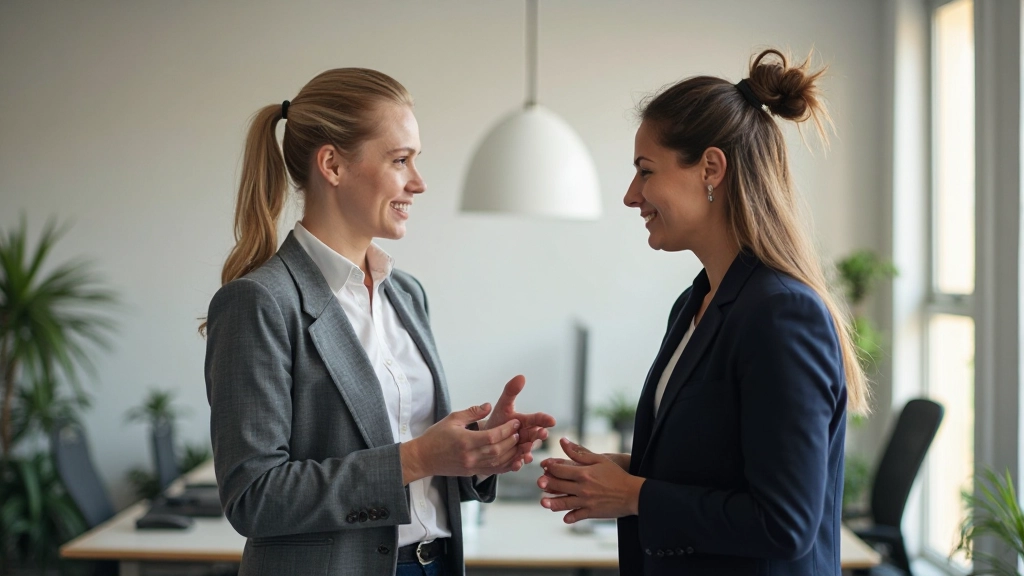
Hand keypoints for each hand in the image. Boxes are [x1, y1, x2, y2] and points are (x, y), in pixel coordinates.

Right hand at [402, 403, 522, 483]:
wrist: (423, 458)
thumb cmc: (435, 436)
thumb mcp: (452, 419)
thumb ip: (472, 412)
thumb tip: (488, 406)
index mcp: (465, 441)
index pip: (492, 437)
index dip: (506, 430)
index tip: (515, 423)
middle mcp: (470, 456)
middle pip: (497, 451)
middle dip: (511, 441)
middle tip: (519, 431)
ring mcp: (471, 466)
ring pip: (497, 462)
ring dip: (511, 453)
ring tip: (518, 443)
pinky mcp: (472, 473)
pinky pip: (493, 471)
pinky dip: (505, 465)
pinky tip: (512, 458)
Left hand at [483, 375, 556, 468]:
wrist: (484, 440)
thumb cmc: (497, 422)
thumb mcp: (503, 406)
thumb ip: (511, 392)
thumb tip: (521, 376)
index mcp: (526, 422)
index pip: (538, 419)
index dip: (545, 420)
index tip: (551, 420)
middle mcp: (527, 436)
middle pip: (535, 436)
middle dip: (539, 435)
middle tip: (541, 434)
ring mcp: (522, 449)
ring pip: (528, 451)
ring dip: (529, 451)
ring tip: (527, 451)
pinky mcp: (514, 460)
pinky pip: (517, 463)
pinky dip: (518, 464)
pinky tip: (517, 463)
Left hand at [537, 438, 645, 523]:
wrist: (633, 494)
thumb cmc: (617, 474)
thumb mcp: (599, 460)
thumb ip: (579, 452)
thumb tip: (563, 441)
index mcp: (583, 473)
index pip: (559, 470)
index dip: (550, 468)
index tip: (544, 467)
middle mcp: (582, 488)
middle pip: (558, 486)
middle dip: (547, 484)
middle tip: (539, 483)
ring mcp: (586, 502)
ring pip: (563, 503)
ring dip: (552, 503)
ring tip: (544, 502)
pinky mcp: (591, 513)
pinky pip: (576, 516)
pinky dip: (569, 517)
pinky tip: (565, 517)